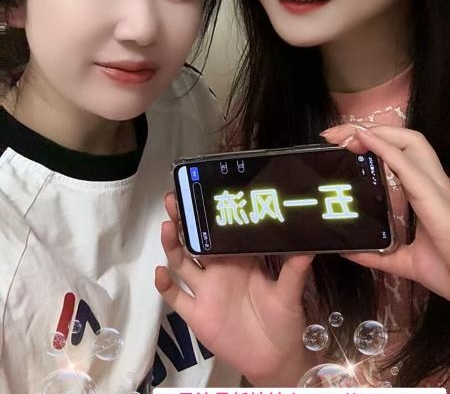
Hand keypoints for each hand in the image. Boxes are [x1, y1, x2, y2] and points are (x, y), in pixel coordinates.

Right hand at [155, 193, 315, 384]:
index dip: (211, 213)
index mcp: (241, 259)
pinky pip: (176, 297)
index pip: (222, 230)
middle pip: (195, 240)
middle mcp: (220, 270)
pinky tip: (160, 272)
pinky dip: (165, 285)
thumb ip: (295, 270)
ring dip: (172, 244)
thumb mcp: (289, 293)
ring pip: (182, 262)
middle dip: (184, 220)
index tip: (203, 192)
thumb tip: (308, 245)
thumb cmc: (284, 320)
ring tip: (167, 226)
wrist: (275, 359)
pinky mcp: (197, 313)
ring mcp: (206, 290)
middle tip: (175, 199)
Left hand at [321, 122, 449, 298]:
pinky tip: (364, 139)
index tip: (343, 143)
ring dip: (377, 132)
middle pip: (406, 140)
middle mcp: (435, 185)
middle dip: (371, 129)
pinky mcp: (434, 197)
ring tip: (347, 134)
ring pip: (411, 142)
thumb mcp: (406, 262)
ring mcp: (437, 188)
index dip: (375, 142)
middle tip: (336, 136)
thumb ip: (379, 255)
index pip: (402, 155)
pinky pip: (407, 165)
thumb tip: (350, 251)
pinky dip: (384, 148)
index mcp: (429, 195)